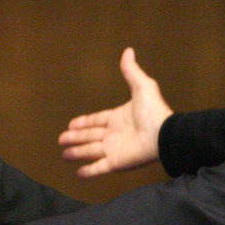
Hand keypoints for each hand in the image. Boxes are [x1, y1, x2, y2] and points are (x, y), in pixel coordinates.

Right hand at [59, 47, 172, 177]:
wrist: (163, 135)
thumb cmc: (154, 111)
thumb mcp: (142, 86)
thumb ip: (131, 71)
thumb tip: (128, 50)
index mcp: (118, 117)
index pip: (97, 120)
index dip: (84, 122)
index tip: (71, 123)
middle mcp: (114, 134)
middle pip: (90, 136)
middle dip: (75, 138)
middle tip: (61, 139)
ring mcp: (114, 149)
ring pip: (90, 151)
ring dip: (77, 153)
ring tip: (64, 154)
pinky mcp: (116, 162)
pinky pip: (99, 168)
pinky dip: (88, 171)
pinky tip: (78, 174)